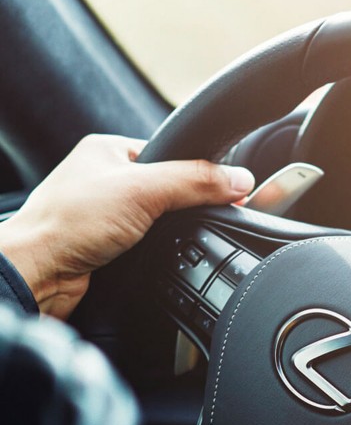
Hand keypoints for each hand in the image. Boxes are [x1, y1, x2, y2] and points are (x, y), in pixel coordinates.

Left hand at [0, 134, 253, 318]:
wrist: (37, 274)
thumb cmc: (67, 225)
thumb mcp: (144, 191)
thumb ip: (196, 182)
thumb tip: (240, 179)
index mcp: (107, 150)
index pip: (171, 154)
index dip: (197, 173)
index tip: (223, 191)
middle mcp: (104, 179)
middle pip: (169, 189)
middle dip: (181, 208)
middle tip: (179, 219)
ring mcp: (104, 214)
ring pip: (160, 219)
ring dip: (168, 233)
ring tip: (157, 239)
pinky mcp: (108, 246)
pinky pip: (149, 243)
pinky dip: (157, 251)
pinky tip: (150, 255)